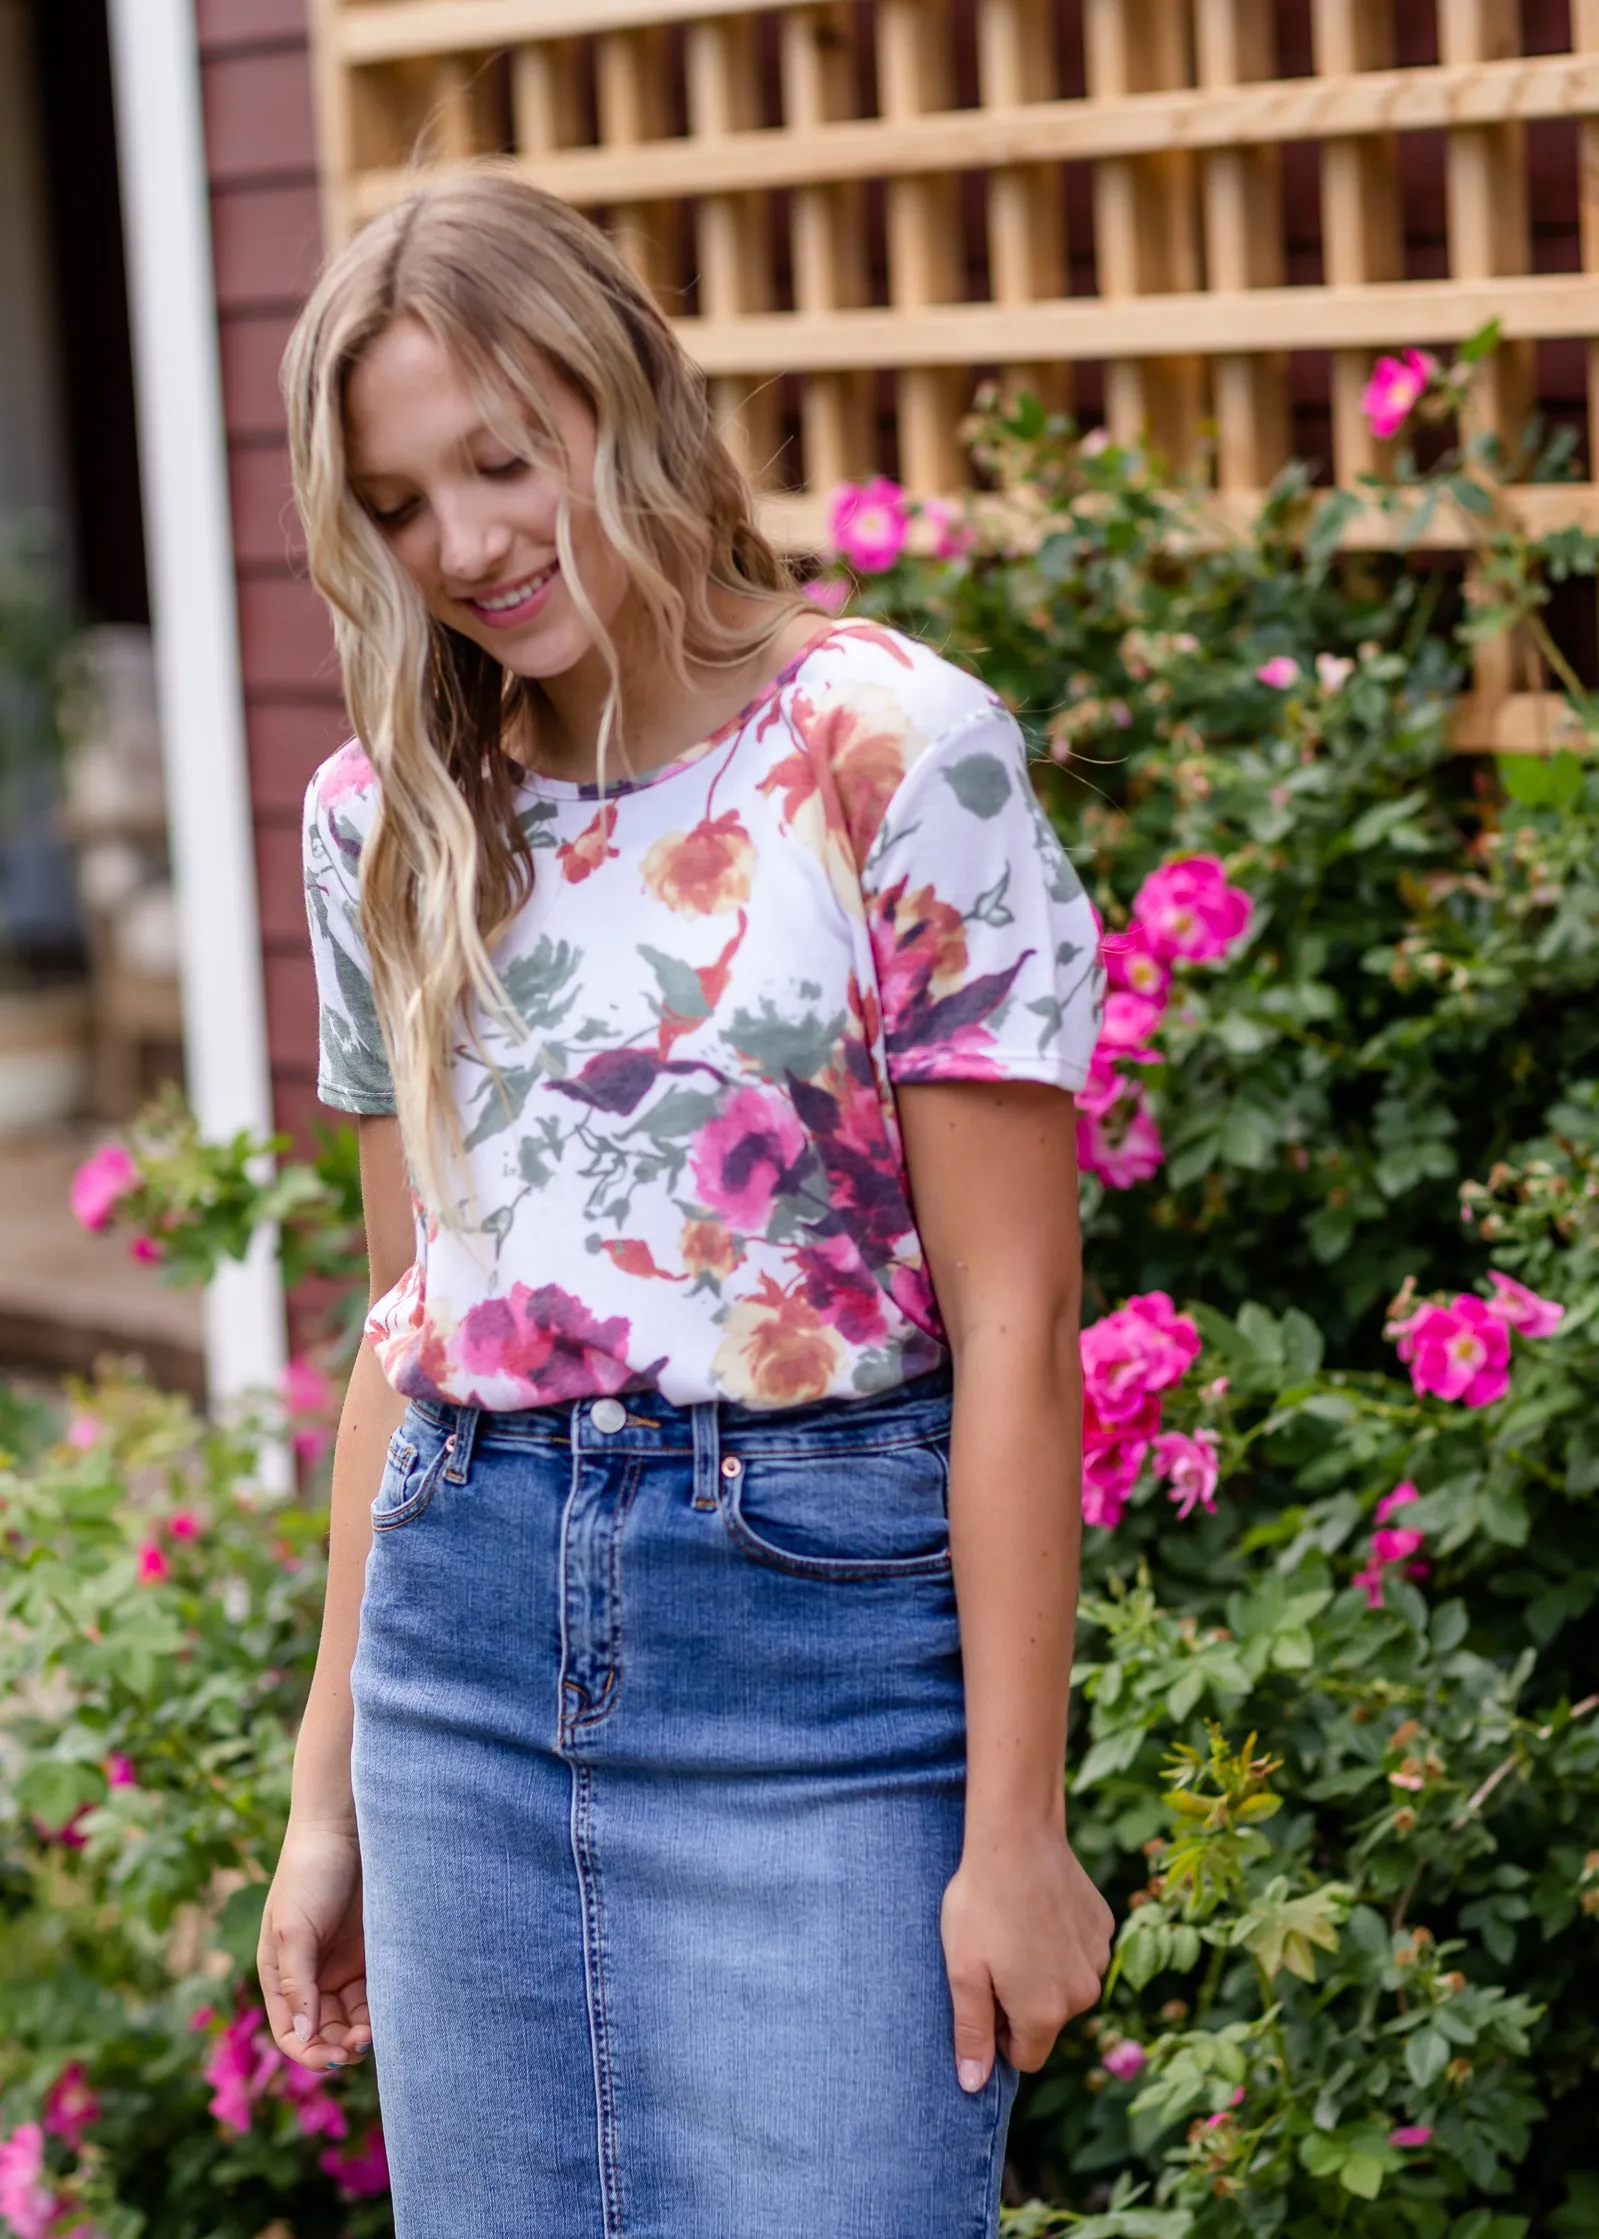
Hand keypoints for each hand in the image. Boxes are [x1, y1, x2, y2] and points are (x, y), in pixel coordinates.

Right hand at [258, 1819, 371, 2071]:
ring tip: (379, 2030)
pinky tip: (395, 2010)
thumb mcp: (293, 1930)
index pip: (292, 2032)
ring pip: (354, 2018)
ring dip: (364, 2032)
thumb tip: (303, 2035)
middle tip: (363, 2043)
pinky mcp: (374, 1951)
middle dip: (341, 2046)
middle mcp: (311, 1976)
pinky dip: (385, 2008)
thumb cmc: (308, 1873)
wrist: (346, 1826)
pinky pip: (378, 1993)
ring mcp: (343, 1965)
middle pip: (326, 2032)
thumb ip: (295, 1983)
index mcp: (281, 1975)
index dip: (310, 2052)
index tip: (334, 2058)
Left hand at [941, 1826, 1113, 2091]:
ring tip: (1015, 1929)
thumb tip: (973, 2085)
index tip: (983, 1996)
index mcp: (1045, 2014)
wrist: (1016, 1838)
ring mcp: (1098, 1959)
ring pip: (1065, 1985)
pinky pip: (1080, 1951)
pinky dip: (1060, 1940)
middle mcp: (1082, 1995)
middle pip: (1046, 2021)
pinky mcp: (1104, 1926)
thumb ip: (971, 2032)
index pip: (1025, 2058)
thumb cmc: (981, 1905)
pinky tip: (1037, 1910)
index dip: (999, 2034)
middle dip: (1021, 2001)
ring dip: (1042, 1970)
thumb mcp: (962, 1972)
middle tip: (994, 1956)